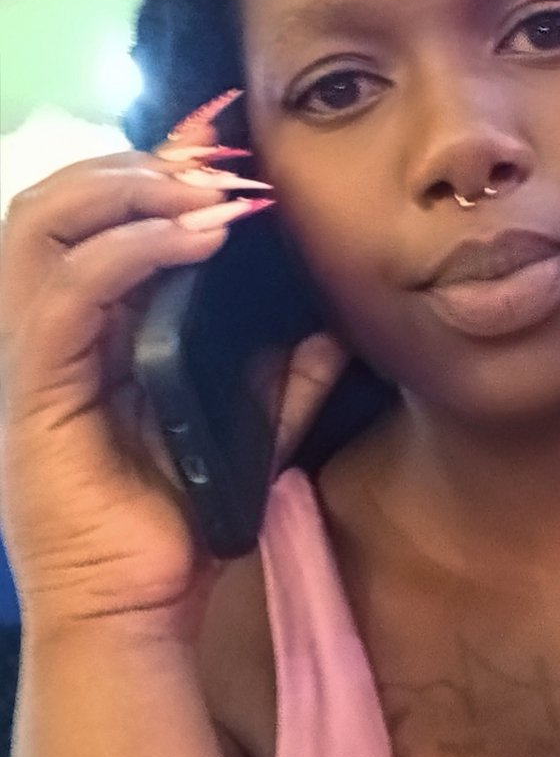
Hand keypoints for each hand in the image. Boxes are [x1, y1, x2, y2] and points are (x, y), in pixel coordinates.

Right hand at [0, 139, 345, 646]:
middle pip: (56, 202)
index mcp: (85, 332)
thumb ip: (280, 383)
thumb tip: (331, 330)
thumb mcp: (247, 440)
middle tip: (221, 159)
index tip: (227, 139)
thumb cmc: (174, 530)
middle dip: (139, 161)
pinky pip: (64, 299)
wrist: (132, 616)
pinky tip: (193, 240)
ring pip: (40, 228)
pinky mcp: (33, 395)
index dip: (153, 162)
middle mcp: (47, 332)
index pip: (94, 215)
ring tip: (207, 189)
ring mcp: (31, 361)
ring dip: (128, 189)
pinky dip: (127, 252)